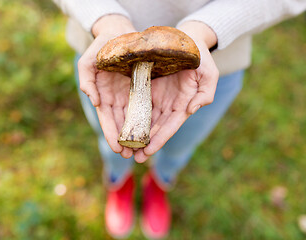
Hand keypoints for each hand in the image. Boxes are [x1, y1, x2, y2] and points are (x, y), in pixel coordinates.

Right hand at [77, 15, 135, 157]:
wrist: (119, 32)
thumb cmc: (102, 45)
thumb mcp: (88, 60)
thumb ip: (86, 78)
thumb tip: (94, 100)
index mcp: (103, 94)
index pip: (106, 117)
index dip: (110, 133)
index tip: (116, 147)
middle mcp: (116, 97)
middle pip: (120, 123)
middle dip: (124, 140)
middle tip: (129, 156)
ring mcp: (130, 94)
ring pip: (133, 119)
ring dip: (136, 135)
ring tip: (141, 152)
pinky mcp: (142, 89)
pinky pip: (145, 107)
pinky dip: (147, 121)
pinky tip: (151, 133)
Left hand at [134, 21, 218, 161]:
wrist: (186, 38)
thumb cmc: (199, 55)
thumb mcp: (209, 73)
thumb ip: (205, 93)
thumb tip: (190, 110)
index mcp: (183, 103)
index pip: (171, 125)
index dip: (160, 138)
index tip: (149, 151)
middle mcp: (168, 104)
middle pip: (156, 128)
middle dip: (146, 144)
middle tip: (134, 158)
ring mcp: (156, 97)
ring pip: (144, 120)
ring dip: (136, 135)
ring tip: (125, 149)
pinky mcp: (145, 88)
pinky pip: (136, 105)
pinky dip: (129, 117)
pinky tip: (120, 127)